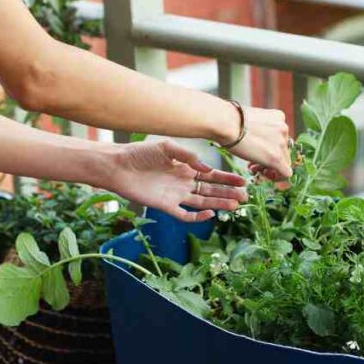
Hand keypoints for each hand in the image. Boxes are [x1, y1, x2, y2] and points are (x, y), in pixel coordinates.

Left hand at [106, 140, 247, 222]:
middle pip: (211, 190)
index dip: (227, 179)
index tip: (243, 181)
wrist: (118, 166)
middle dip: (228, 193)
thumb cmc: (140, 153)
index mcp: (186, 168)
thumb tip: (206, 168)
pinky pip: (184, 214)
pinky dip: (197, 216)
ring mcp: (175, 195)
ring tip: (235, 206)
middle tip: (245, 196)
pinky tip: (210, 214)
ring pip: (202, 202)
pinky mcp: (165, 206)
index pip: (211, 175)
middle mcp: (183, 183)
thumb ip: (187, 156)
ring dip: (219, 204)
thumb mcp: (166, 147)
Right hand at [225, 106, 291, 179]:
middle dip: (268, 157)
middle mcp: (284, 128)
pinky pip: (286, 173)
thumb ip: (258, 129)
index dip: (269, 147)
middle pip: (283, 150)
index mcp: (278, 117)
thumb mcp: (249, 121)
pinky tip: (264, 175)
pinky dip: (278, 177)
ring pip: (284, 161)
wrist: (226, 123)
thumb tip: (254, 141)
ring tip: (253, 168)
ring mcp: (282, 143)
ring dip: (269, 166)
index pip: (280, 138)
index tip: (256, 150)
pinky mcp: (277, 158)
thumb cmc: (229, 121)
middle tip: (252, 163)